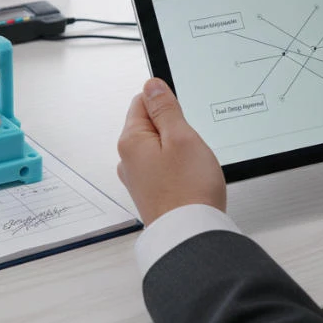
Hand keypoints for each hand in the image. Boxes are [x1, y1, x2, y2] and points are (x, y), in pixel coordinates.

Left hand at [116, 78, 226, 224]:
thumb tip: (151, 85)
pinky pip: (165, 168)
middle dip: (175, 128)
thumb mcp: (181, 137)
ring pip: (160, 148)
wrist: (191, 236)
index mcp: (131, 140)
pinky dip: (179, 168)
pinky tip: (192, 179)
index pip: (143, 101)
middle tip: (192, 144)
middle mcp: (128, 160)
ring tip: (194, 165)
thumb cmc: (188, 190)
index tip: (184, 115)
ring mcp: (139, 178)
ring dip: (179, 150)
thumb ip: (165, 109)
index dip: (167, 103)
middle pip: (151, 125)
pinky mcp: (152, 193)